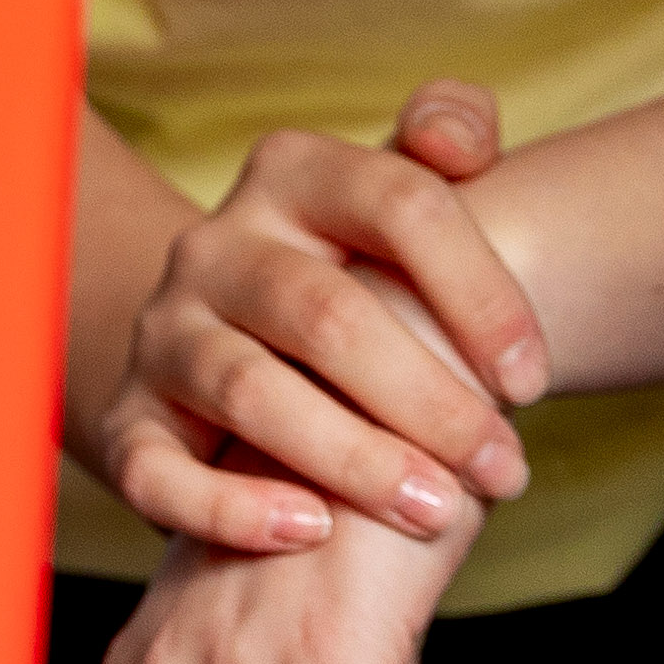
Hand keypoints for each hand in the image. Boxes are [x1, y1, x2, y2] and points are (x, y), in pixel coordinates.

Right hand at [93, 85, 550, 551]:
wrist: (227, 337)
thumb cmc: (355, 266)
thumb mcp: (399, 188)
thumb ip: (450, 130)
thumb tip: (458, 142)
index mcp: (292, 172)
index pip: (400, 202)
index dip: (480, 292)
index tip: (535, 381)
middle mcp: (213, 244)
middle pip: (326, 312)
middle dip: (429, 400)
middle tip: (505, 469)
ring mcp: (162, 334)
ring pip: (251, 391)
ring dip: (354, 460)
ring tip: (438, 510)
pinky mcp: (129, 423)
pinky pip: (157, 472)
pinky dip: (230, 508)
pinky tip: (311, 533)